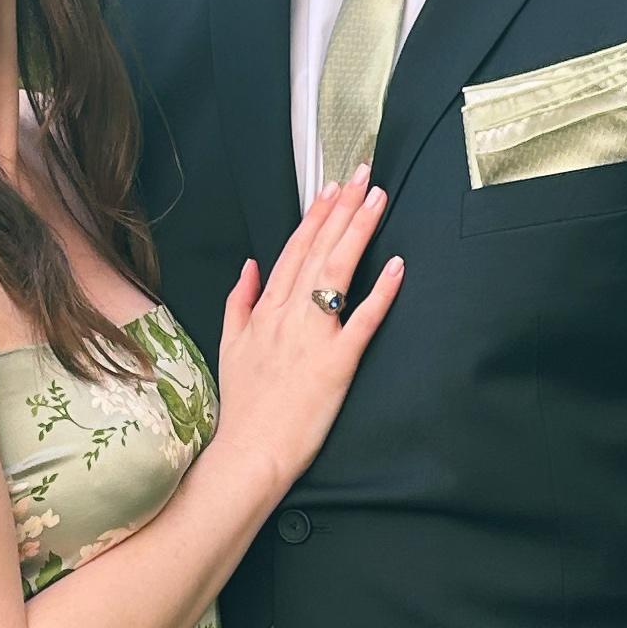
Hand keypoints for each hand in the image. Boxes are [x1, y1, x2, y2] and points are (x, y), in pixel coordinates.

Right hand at [210, 167, 405, 501]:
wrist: (249, 452)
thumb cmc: (244, 406)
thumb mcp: (229, 345)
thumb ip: (239, 301)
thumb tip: (250, 266)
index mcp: (266, 310)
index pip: (293, 250)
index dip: (315, 216)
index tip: (330, 187)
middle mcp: (289, 315)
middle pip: (318, 250)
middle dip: (341, 209)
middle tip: (361, 175)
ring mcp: (313, 336)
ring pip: (336, 272)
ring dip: (357, 232)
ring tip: (376, 199)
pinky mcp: (336, 362)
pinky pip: (362, 321)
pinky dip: (379, 293)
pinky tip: (397, 266)